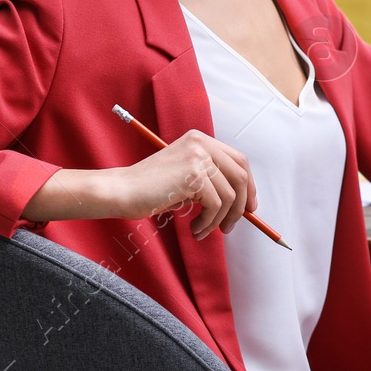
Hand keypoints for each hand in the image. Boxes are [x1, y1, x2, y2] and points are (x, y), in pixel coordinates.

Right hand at [104, 129, 255, 239]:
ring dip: (219, 220)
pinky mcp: (193, 174)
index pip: (239, 160)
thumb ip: (210, 180)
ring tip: (202, 231)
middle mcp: (202, 143)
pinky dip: (208, 223)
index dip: (248, 185)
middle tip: (230, 226)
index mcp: (201, 140)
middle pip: (240, 176)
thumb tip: (242, 202)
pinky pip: (215, 205)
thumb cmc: (150, 189)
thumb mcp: (185, 176)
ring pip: (229, 195)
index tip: (249, 207)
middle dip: (241, 206)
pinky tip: (194, 229)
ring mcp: (198, 156)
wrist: (121, 190)